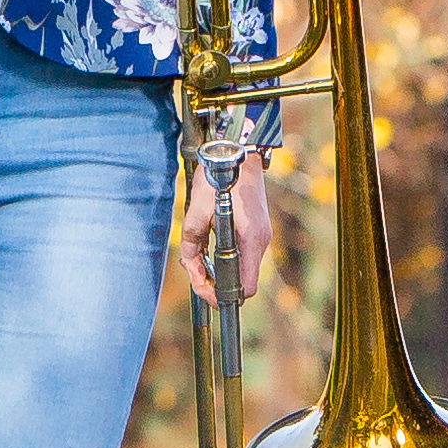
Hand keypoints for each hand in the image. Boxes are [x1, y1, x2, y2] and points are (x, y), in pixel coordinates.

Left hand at [183, 150, 279, 306]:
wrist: (241, 152)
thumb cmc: (223, 177)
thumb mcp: (199, 206)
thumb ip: (192, 235)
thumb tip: (188, 257)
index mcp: (251, 240)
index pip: (246, 287)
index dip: (224, 295)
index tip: (204, 288)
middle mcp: (259, 242)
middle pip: (240, 280)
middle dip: (214, 281)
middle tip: (193, 272)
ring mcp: (258, 235)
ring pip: (238, 266)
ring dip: (215, 267)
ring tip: (194, 259)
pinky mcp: (253, 228)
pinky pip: (238, 252)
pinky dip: (221, 256)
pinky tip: (204, 248)